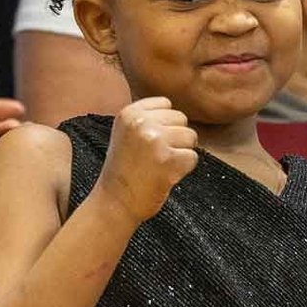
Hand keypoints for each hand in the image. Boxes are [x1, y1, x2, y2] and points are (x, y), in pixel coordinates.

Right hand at [98, 97, 197, 222]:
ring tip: (160, 166)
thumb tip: (178, 113)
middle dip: (175, 138)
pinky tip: (165, 176)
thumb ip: (147, 118)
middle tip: (155, 157)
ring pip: (190, 137)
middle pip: (181, 119)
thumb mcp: (126, 133)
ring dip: (181, 154)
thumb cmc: (124, 171)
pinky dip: (184, 170)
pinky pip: (193, 157)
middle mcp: (141, 122)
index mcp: (129, 113)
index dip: (165, 124)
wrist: (114, 203)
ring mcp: (155, 140)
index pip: (166, 104)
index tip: (149, 142)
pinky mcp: (168, 159)